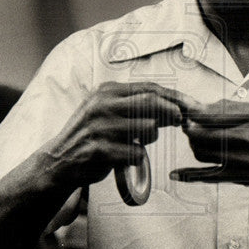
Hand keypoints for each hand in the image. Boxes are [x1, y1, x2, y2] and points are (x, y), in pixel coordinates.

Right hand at [42, 81, 192, 188]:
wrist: (59, 159)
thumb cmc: (90, 134)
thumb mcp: (106, 109)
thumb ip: (133, 104)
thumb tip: (172, 104)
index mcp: (105, 91)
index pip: (148, 88)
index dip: (173, 97)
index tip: (189, 105)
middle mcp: (102, 105)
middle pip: (151, 102)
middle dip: (171, 112)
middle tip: (180, 121)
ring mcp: (101, 127)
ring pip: (148, 128)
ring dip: (150, 138)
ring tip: (138, 142)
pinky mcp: (101, 150)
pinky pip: (136, 153)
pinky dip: (137, 157)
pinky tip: (125, 157)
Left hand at [171, 99, 248, 197]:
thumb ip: (241, 109)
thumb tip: (212, 105)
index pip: (211, 112)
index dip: (193, 112)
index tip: (186, 110)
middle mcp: (246, 137)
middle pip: (200, 132)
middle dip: (190, 128)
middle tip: (189, 125)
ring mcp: (242, 160)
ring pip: (201, 153)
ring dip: (194, 146)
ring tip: (199, 141)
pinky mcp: (241, 178)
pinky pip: (209, 177)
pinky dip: (189, 176)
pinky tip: (175, 175)